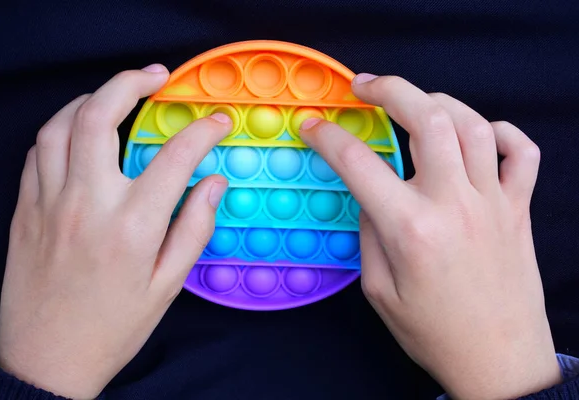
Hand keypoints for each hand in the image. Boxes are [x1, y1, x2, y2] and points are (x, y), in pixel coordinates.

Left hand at [0, 64, 231, 398]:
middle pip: (100, 116)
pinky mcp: (25, 209)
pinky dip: (60, 128)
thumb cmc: (113, 327)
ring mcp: (49, 202)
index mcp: (132, 225)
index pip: (174, 157)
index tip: (215, 122)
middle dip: (131, 82)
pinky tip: (78, 131)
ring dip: (91, 98)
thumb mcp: (168, 285)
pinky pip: (37, 151)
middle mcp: (87, 203)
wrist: (47, 359)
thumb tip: (214, 182)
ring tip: (115, 95)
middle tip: (155, 76)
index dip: (201, 131)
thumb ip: (194, 227)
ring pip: (61, 125)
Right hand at [300, 75, 559, 398]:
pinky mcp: (519, 210)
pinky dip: (500, 131)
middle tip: (366, 85)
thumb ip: (370, 234)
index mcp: (411, 228)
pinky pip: (522, 152)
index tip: (313, 125)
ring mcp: (493, 202)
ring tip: (414, 104)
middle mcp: (454, 204)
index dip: (328, 137)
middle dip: (392, 89)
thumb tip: (369, 195)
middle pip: (428, 120)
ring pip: (473, 125)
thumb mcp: (379, 292)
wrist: (499, 362)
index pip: (359, 164)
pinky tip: (478, 133)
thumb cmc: (435, 334)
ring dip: (439, 102)